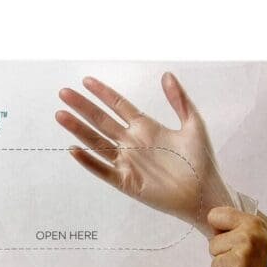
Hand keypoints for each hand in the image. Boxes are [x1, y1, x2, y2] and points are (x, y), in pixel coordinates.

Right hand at [56, 73, 240, 235]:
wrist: (205, 193)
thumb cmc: (202, 161)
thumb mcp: (194, 124)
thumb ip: (180, 100)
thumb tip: (166, 74)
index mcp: (146, 127)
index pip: (118, 106)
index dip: (103, 93)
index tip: (86, 81)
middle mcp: (132, 143)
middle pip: (101, 121)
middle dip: (83, 107)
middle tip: (63, 93)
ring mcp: (128, 162)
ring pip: (97, 143)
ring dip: (79, 130)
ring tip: (61, 115)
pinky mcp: (127, 182)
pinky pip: (103, 170)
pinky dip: (88, 161)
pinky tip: (74, 149)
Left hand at [208, 207, 266, 266]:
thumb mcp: (263, 236)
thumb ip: (240, 228)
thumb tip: (215, 227)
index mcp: (252, 224)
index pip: (215, 216)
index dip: (217, 229)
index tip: (223, 235)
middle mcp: (245, 238)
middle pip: (212, 244)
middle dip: (224, 255)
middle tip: (244, 261)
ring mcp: (240, 259)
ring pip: (214, 264)